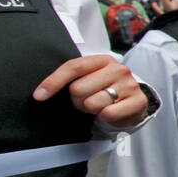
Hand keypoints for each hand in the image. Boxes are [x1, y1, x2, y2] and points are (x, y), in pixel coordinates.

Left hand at [33, 55, 147, 127]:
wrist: (133, 102)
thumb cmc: (106, 90)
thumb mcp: (89, 78)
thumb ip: (71, 77)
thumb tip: (41, 92)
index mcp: (102, 60)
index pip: (73, 67)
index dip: (53, 82)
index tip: (39, 95)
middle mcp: (118, 69)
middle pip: (78, 88)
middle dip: (78, 100)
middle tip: (88, 100)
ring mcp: (129, 84)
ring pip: (92, 103)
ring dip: (92, 109)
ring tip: (100, 106)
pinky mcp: (138, 101)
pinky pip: (108, 113)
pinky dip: (105, 116)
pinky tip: (110, 111)